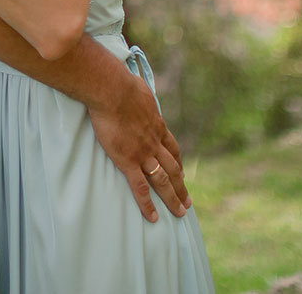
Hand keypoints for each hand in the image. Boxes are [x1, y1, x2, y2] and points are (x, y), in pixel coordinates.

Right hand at [86, 73, 189, 222]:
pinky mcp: (129, 161)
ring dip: (173, 198)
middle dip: (182, 186)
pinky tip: (153, 217)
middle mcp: (155, 142)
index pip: (172, 148)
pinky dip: (148, 204)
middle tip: (188, 202)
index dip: (177, 162)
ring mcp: (144, 154)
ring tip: (180, 212)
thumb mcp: (138, 88)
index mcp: (156, 126)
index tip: (182, 172)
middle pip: (173, 168)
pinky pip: (140, 188)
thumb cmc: (121, 84)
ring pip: (163, 181)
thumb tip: (135, 84)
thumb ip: (139, 94)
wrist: (112, 91)